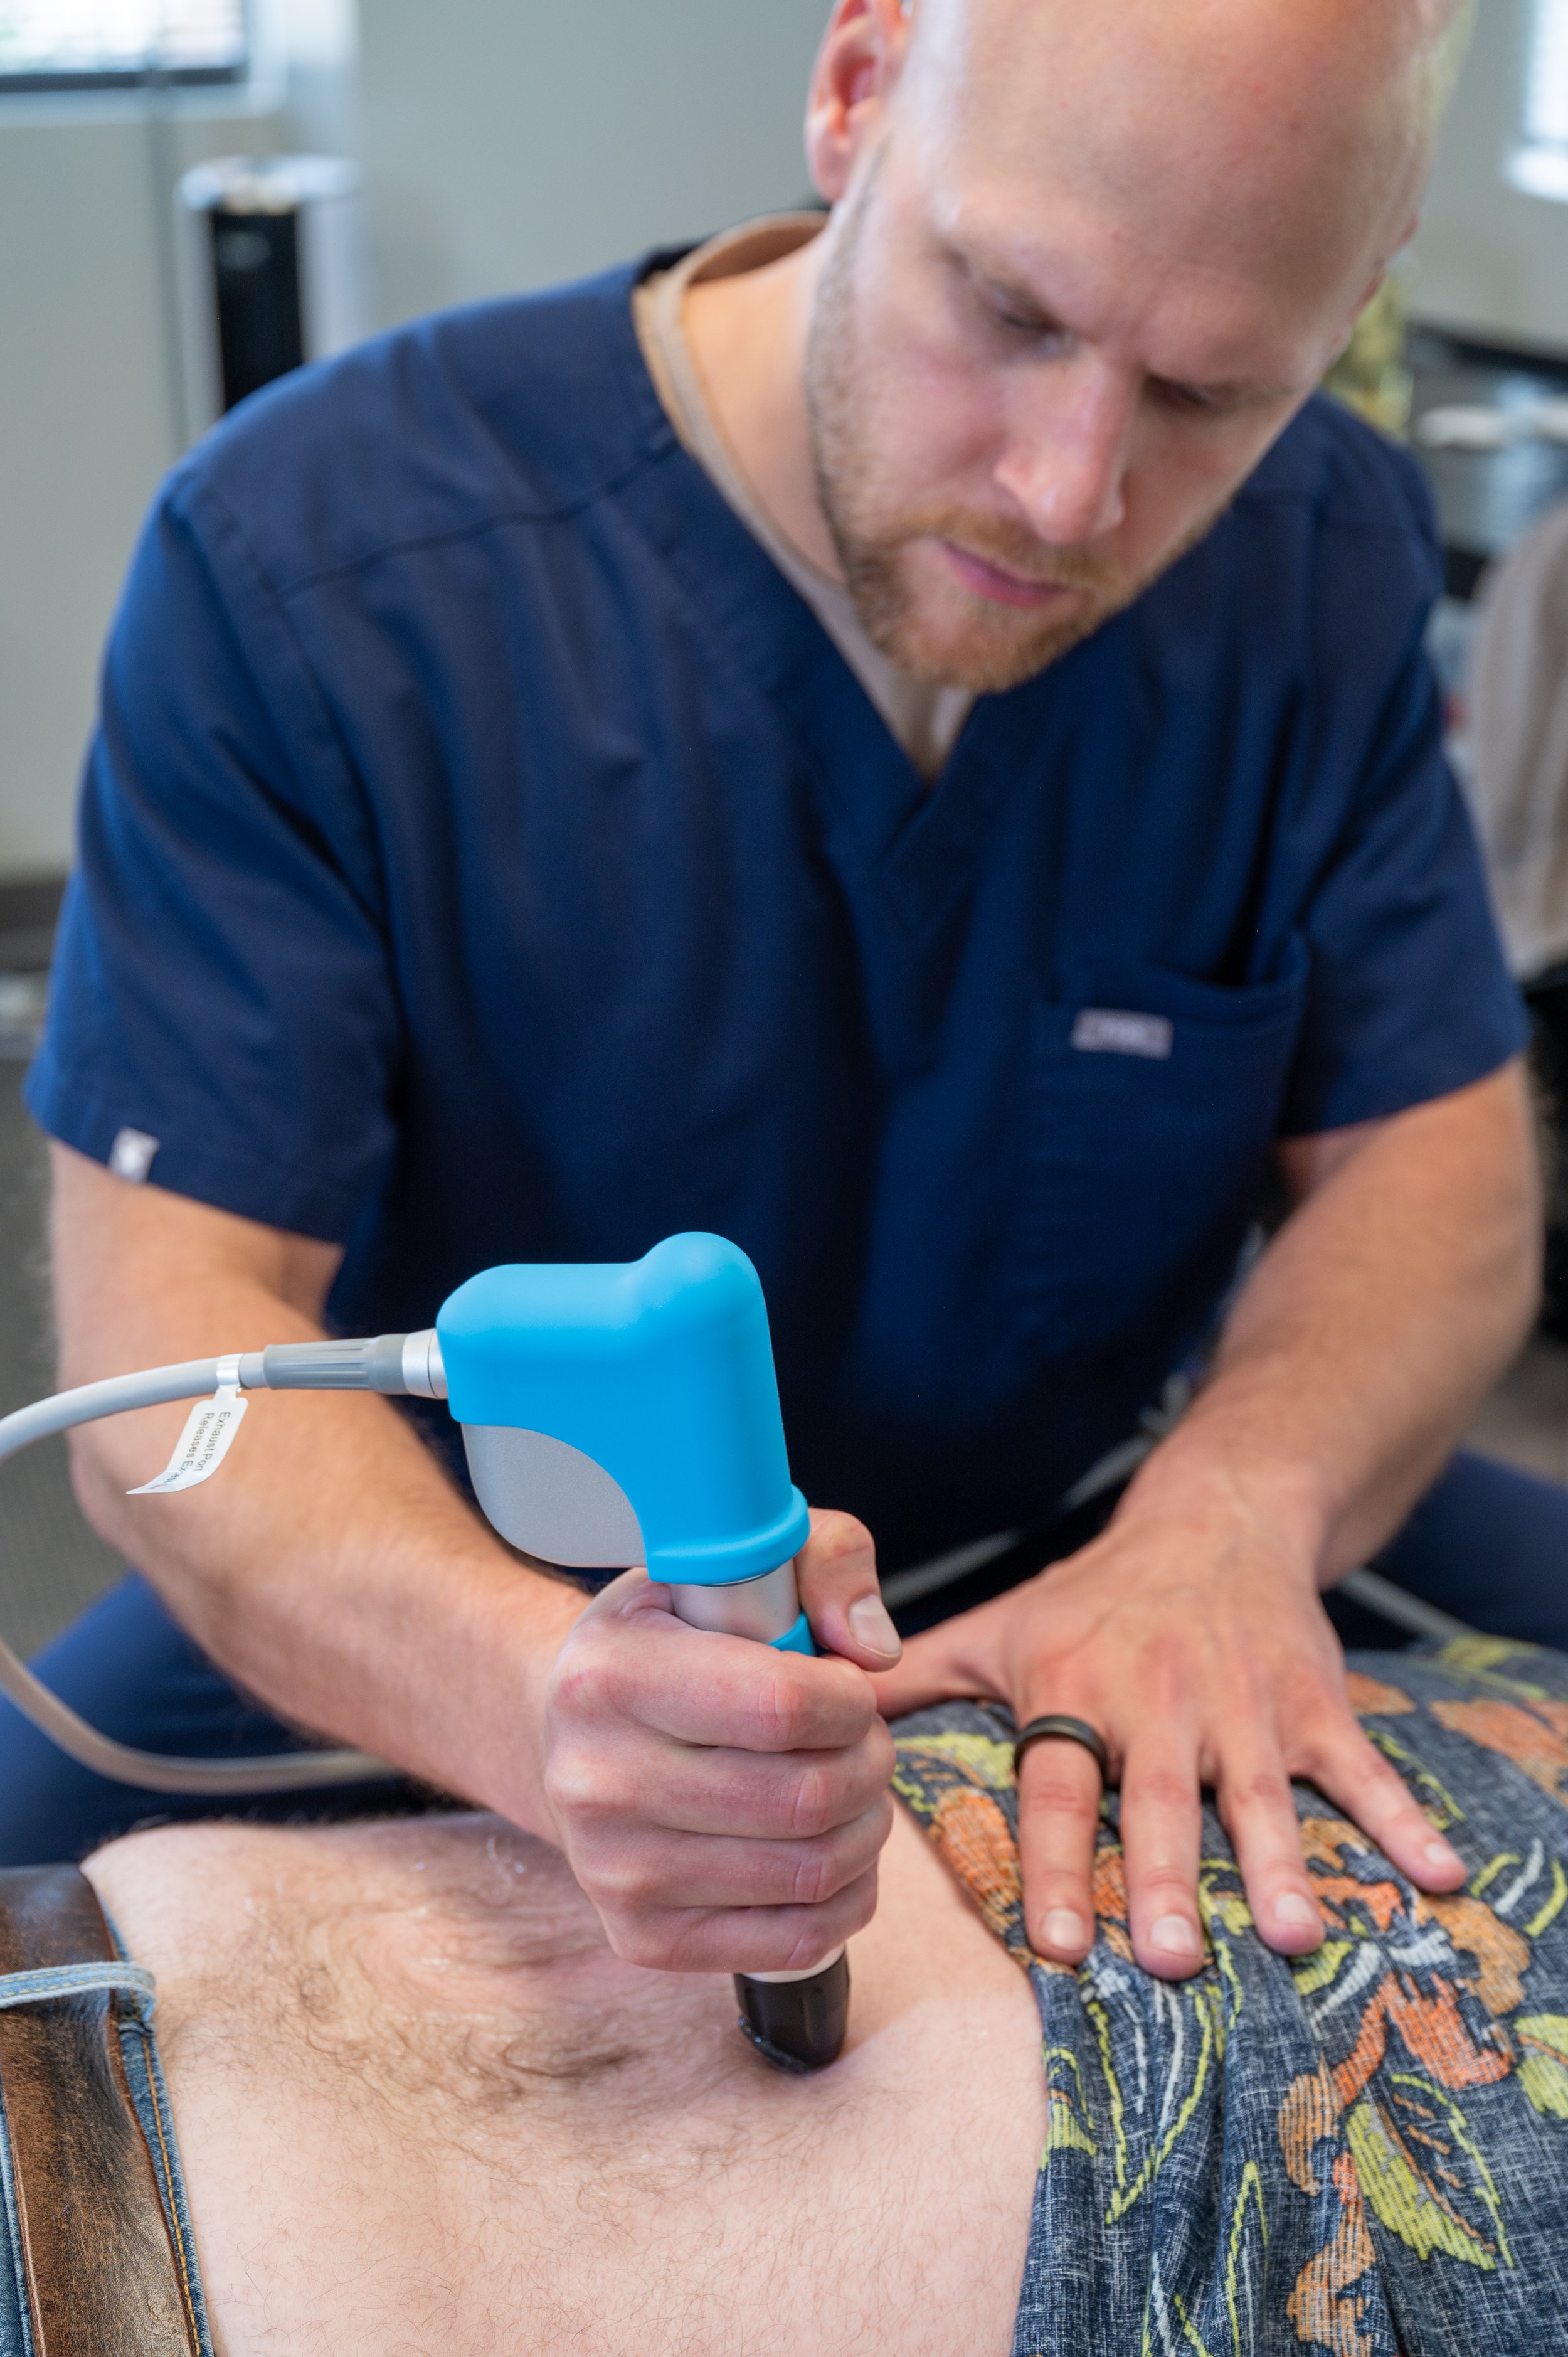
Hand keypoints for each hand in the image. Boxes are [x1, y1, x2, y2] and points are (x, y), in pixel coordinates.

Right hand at [540, 1510, 902, 1972]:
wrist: (573, 1730)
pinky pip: (800, 1938)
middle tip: (857, 1736)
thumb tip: (876, 1654)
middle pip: (807, 1797)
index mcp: (608, 1674)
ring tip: (843, 1782)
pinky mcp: (643, 1937)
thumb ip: (828, 1560)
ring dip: (865, 1823)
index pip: (782, 1706)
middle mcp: (595, 1780)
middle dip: (868, 1760)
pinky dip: (849, 1893)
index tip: (846, 1683)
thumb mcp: (735, 1561)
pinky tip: (829, 1844)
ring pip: (814, 1870)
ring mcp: (614, 1872)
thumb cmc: (673, 1638)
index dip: (849, 1697)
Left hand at [870, 1475, 1466, 1979]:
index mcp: (1074, 1690)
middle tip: (1167, 1957)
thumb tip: (809, 1710)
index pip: (1055, 1786)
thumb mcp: (996, 1628)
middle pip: (1155, 1800)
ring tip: (1290, 1933)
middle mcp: (1156, 1701)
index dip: (1052, 1863)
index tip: (1055, 1943)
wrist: (1212, 1521)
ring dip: (1275, 1862)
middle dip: (1160, 1877)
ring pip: (1256, 1792)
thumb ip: (908, 1683)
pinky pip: (1361, 1767)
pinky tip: (1440, 1875)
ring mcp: (1242, 1705)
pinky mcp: (1313, 1702)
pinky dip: (1401, 1819)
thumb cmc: (1089, 1599)